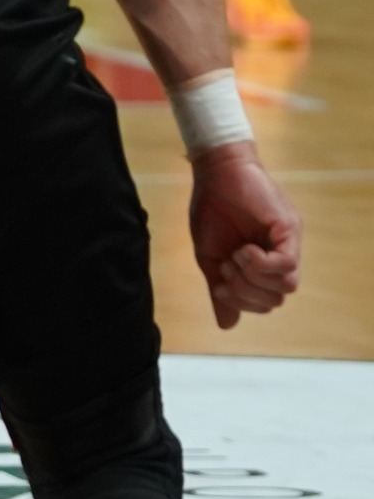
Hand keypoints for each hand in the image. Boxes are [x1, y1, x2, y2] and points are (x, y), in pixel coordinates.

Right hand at [188, 141, 301, 328]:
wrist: (214, 172)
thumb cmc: (210, 209)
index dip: (241, 301)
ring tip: (235, 257)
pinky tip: (244, 250)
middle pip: (276, 300)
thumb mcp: (209, 257)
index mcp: (262, 266)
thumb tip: (227, 325)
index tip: (218, 282)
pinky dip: (261, 264)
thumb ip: (219, 290)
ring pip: (286, 286)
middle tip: (226, 269)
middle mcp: (280, 257)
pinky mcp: (289, 230)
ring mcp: (287, 244)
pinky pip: (286, 264)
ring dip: (252, 278)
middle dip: (244, 292)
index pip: (265, 303)